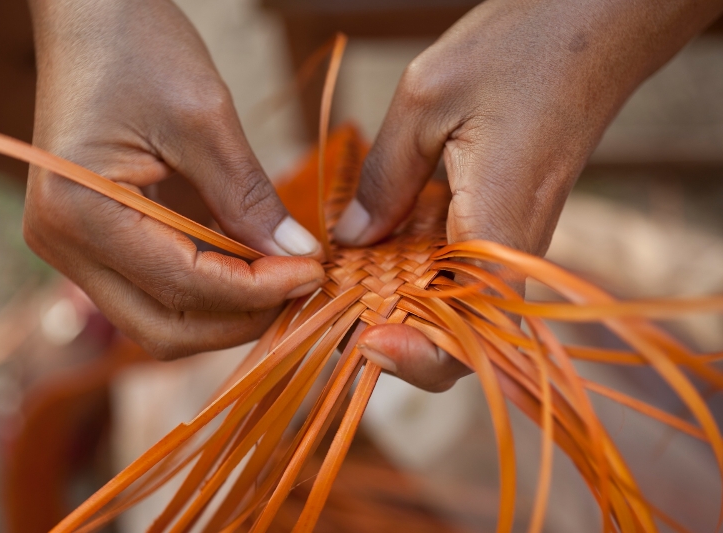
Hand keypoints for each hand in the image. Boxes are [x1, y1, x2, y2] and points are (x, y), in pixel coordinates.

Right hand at [23, 0, 324, 358]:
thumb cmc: (138, 45)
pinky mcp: (93, 238)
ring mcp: (72, 246)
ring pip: (158, 318)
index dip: (258, 291)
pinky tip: (251, 269)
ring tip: (283, 280)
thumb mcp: (204, 117)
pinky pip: (155, 289)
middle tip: (300, 288)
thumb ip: (248, 197)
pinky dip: (206, 291)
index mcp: (80, 211)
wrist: (90, 12)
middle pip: (163, 329)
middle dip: (239, 319)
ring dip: (224, 312)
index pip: (183, 284)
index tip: (314, 273)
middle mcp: (63, 243)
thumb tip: (298, 257)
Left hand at [335, 0, 722, 390]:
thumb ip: (384, 178)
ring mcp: (514, 237)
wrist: (594, 24)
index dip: (416, 357)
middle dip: (398, 333)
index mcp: (500, 229)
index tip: (362, 342)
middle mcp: (514, 248)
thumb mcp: (425, 100)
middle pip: (460, 333)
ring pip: (457, 301)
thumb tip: (353, 239)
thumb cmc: (521, 47)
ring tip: (346, 279)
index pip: (469, 336)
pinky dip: (417, 265)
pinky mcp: (508, 219)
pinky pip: (461, 263)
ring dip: (401, 300)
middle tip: (337, 310)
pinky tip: (379, 241)